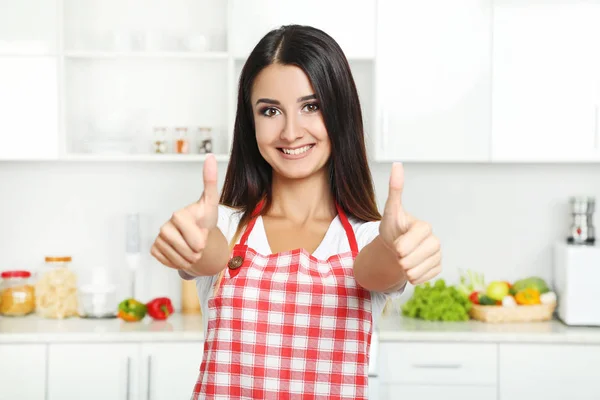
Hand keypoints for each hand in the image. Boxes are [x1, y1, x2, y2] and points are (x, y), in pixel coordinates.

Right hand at [150, 154, 218, 272]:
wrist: (197, 235)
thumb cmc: (205, 219)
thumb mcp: (211, 203)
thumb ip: (211, 181)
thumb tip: (209, 157)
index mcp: (178, 215)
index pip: (194, 239)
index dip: (201, 241)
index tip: (203, 236)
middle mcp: (164, 225)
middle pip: (186, 251)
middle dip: (197, 252)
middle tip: (199, 244)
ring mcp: (158, 238)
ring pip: (177, 259)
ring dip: (189, 259)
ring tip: (192, 249)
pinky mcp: (154, 249)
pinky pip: (167, 262)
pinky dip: (177, 262)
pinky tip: (180, 252)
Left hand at [379, 163, 440, 284]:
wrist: (394, 247)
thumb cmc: (392, 228)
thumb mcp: (390, 211)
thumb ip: (394, 190)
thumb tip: (397, 164)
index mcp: (424, 227)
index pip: (409, 243)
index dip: (399, 246)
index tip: (395, 244)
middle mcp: (434, 241)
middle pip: (413, 260)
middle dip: (400, 260)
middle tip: (398, 253)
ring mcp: (437, 255)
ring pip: (416, 272)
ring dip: (405, 270)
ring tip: (403, 260)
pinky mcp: (437, 268)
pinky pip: (422, 280)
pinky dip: (412, 277)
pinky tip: (410, 267)